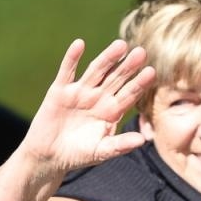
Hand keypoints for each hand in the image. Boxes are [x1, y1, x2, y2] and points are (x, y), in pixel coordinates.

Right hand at [20, 39, 155, 177]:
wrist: (49, 157)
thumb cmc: (78, 155)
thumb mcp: (101, 151)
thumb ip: (120, 145)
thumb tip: (142, 141)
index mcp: (112, 111)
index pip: (129, 94)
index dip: (139, 83)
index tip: (151, 72)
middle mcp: (99, 97)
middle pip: (116, 78)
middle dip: (128, 66)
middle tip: (141, 52)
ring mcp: (80, 92)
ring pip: (96, 71)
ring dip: (107, 58)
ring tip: (120, 45)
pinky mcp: (60, 90)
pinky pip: (67, 72)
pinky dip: (72, 58)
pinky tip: (79, 44)